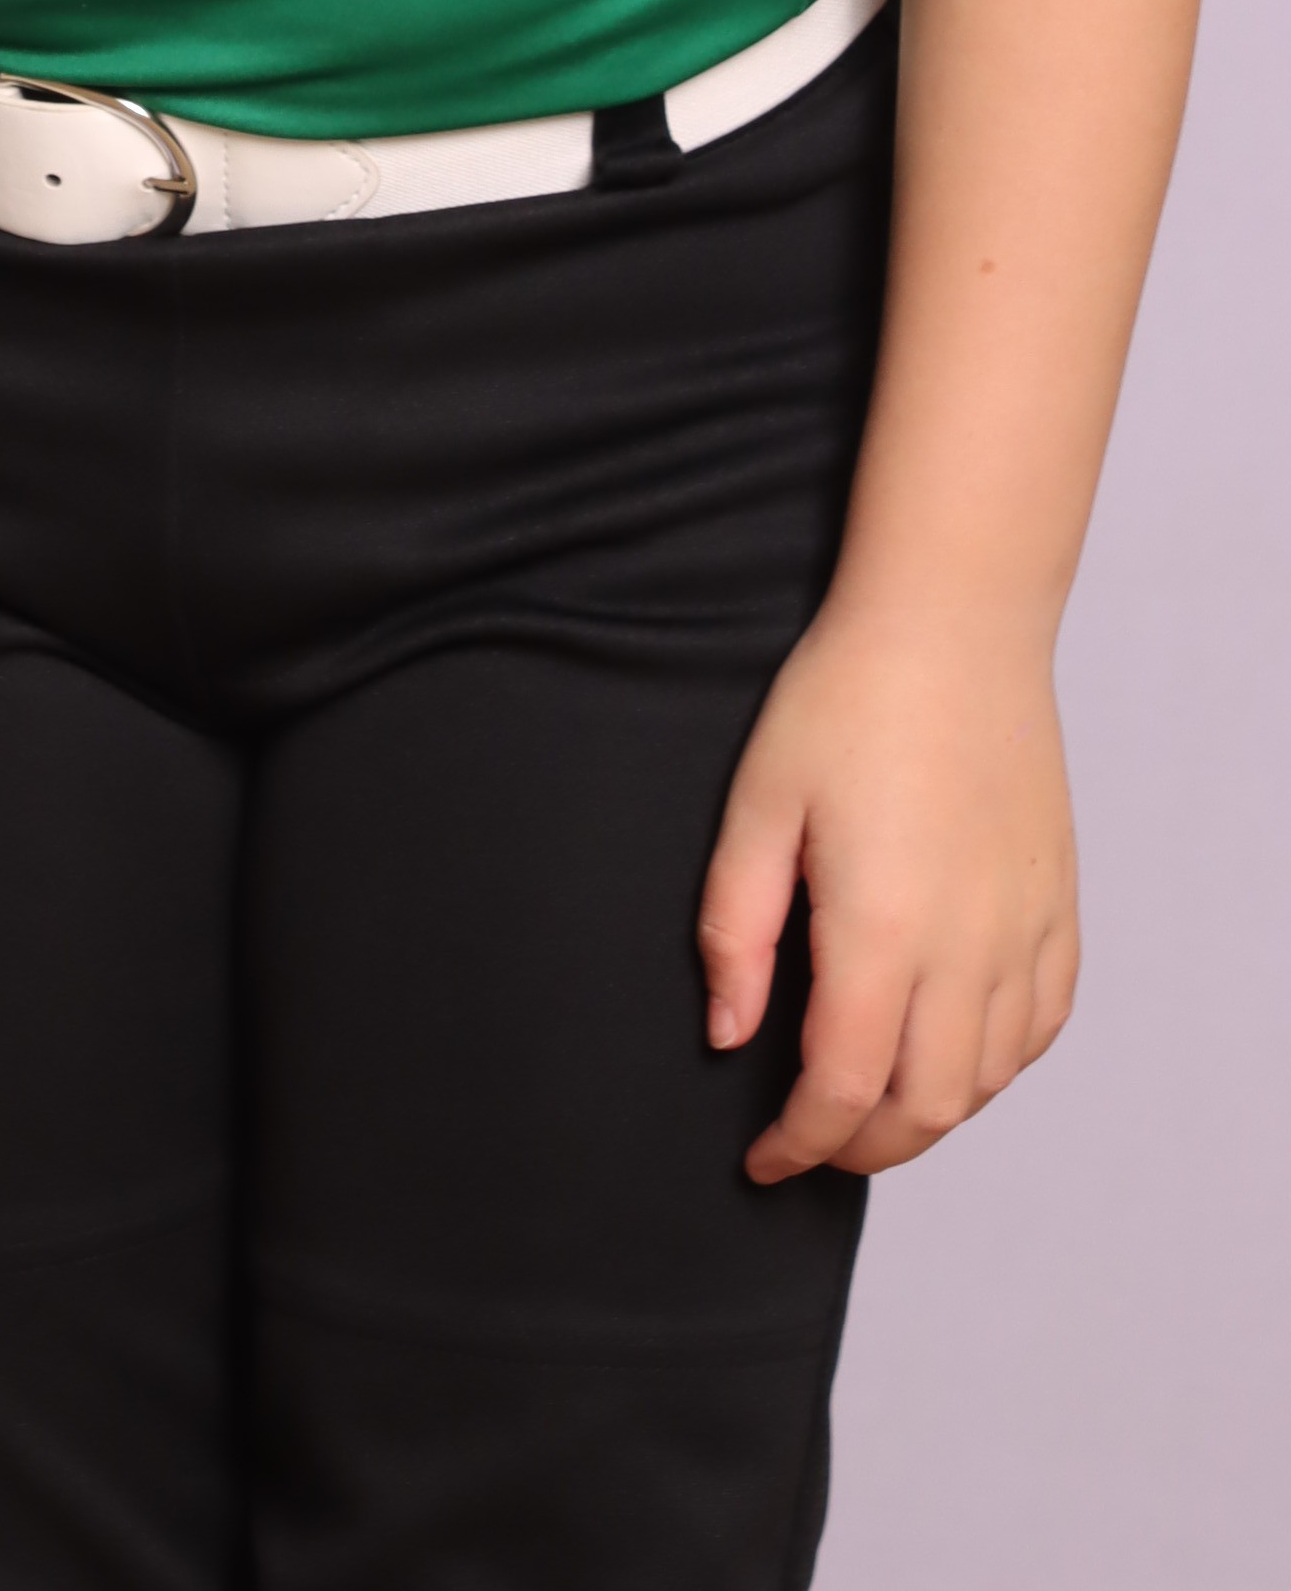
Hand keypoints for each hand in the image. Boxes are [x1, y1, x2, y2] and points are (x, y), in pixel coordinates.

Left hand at [699, 600, 1079, 1182]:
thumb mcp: (758, 803)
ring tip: (870, 1108)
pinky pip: (1040, 1027)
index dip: (799, 1144)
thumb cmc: (846, 700)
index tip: (763, 1161)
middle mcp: (968, 949)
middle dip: (861, 1150)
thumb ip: (736, 931)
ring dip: (928, 1116)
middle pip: (925, 1109)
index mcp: (883, 930)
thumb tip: (730, 1036)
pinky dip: (995, 1067)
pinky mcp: (1058, 908)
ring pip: (987, 1081)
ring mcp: (1024, 931)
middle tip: (811, 1144)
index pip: (845, 1089)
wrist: (952, 626)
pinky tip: (952, 1054)